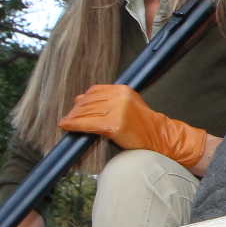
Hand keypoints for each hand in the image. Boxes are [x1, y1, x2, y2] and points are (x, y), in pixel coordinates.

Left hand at [58, 83, 207, 169]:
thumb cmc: (143, 124)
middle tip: (68, 117)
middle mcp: (119, 97)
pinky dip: (75, 125)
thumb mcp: (128, 104)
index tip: (75, 106)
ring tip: (66, 122)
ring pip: (87, 112)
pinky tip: (67, 126)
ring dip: (73, 118)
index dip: (82, 99)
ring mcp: (117, 111)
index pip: (95, 91)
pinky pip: (89, 124)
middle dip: (76, 110)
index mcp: (123, 90)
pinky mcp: (114, 125)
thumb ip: (108, 100)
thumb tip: (80, 100)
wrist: (159, 136)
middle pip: (89, 102)